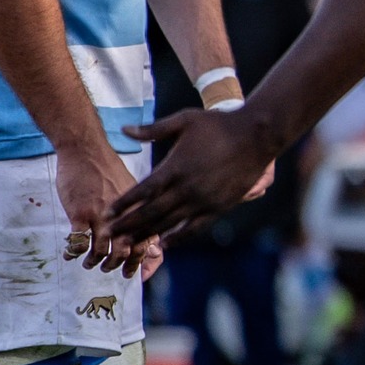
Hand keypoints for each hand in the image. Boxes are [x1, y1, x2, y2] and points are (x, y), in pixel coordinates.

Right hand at [55, 139, 151, 275]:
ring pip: (101, 251)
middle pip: (126, 252)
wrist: (86, 149)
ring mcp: (101, 215)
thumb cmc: (108, 170)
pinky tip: (70, 254)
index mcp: (140, 210)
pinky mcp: (80, 212)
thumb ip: (142, 217)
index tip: (139, 275)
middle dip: (118, 266)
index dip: (146, 264)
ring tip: (90, 263)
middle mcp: (124, 215)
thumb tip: (153, 244)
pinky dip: (74, 252)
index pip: (149, 243)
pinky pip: (78, 241)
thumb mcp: (133, 191)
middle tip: (109, 269)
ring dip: (94, 262)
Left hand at [109, 105, 277, 240]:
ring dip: (148, 234)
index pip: (142, 191)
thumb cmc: (218, 124)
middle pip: (151, 212)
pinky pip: (194, 228)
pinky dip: (178, 238)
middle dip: (128, 225)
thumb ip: (153, 129)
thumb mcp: (184, 120)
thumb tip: (124, 130)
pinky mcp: (218, 207)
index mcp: (175, 167)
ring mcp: (203, 201)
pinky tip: (166, 244)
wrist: (256, 136)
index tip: (108, 213)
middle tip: (110, 236)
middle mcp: (186, 189)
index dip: (124, 204)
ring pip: (169, 223)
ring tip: (130, 244)